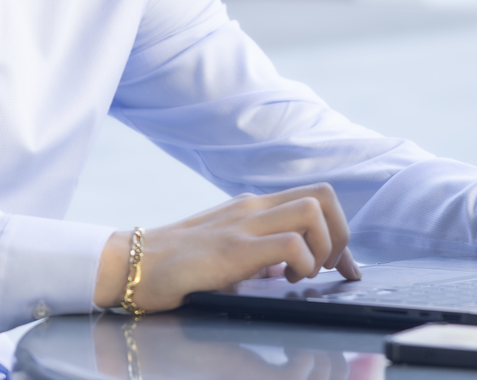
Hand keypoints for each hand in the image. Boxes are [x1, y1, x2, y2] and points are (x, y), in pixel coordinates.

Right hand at [93, 183, 362, 311]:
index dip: (341, 232)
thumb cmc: (177, 266)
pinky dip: (301, 263)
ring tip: (302, 274)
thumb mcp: (229, 254)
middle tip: (326, 268)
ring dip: (322, 246)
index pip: (316, 198)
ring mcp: (243, 223)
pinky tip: (283, 282)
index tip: (344, 265)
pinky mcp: (233, 248)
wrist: (131, 265)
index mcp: (254, 207)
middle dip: (340, 235)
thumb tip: (292, 269)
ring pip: (313, 210)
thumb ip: (260, 256)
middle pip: (325, 195)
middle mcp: (253, 207)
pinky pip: (291, 244)